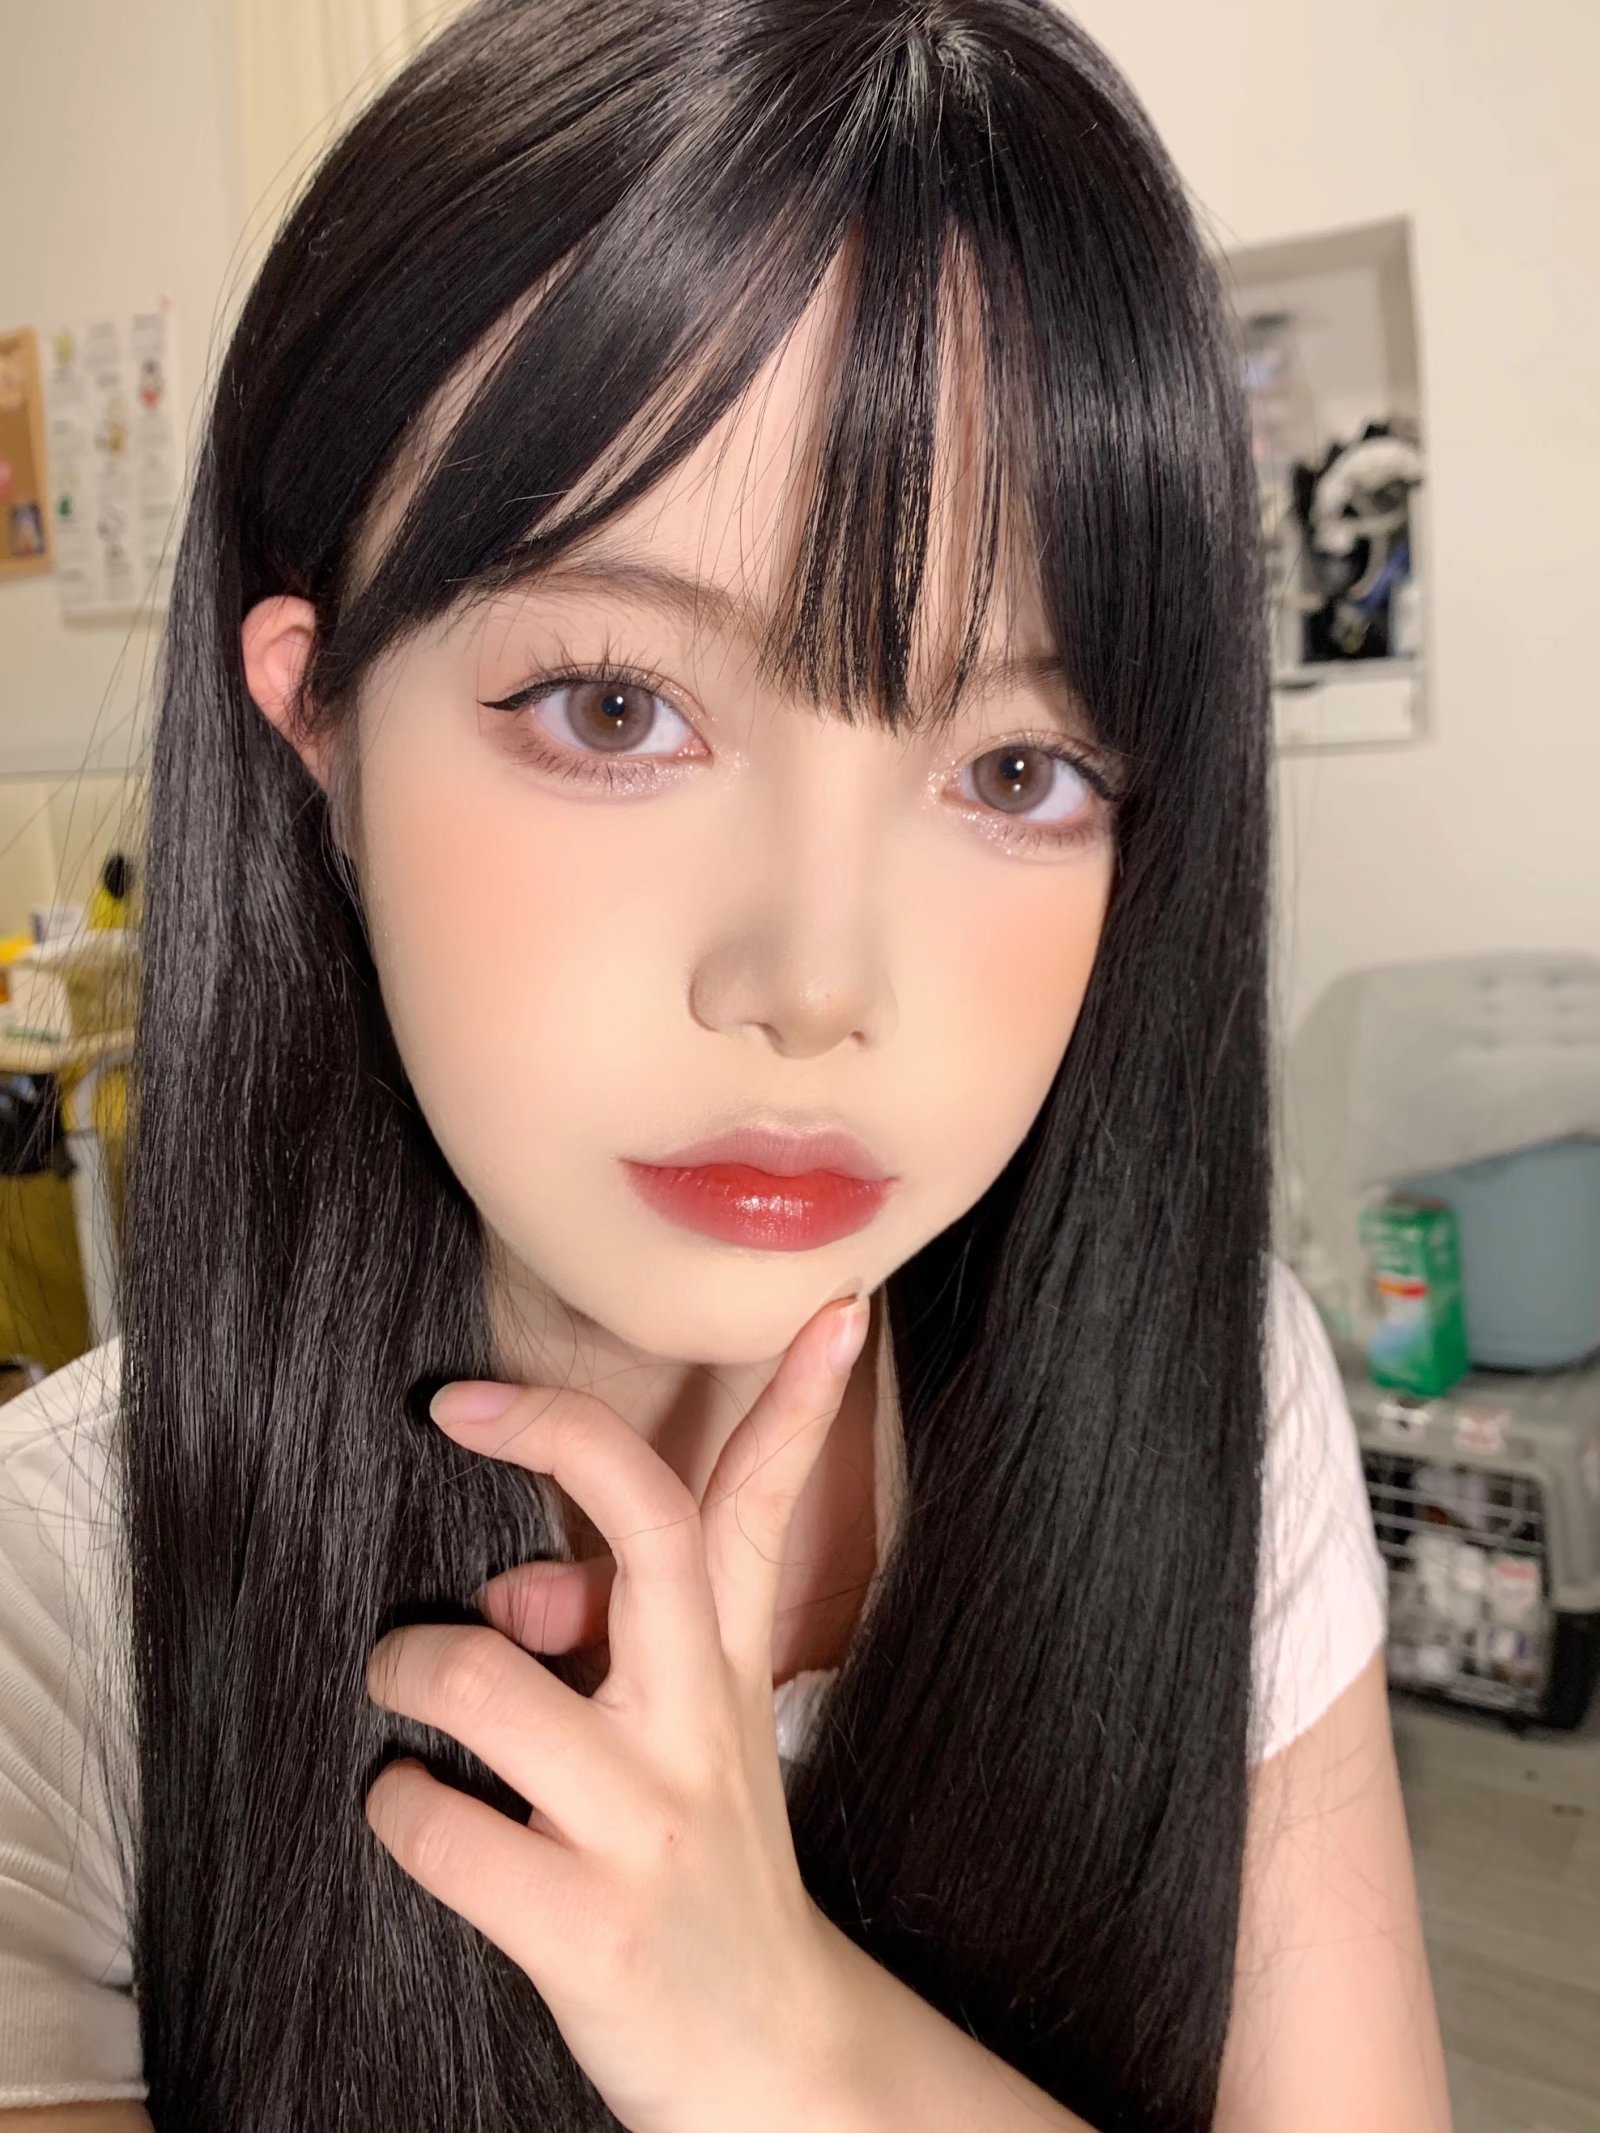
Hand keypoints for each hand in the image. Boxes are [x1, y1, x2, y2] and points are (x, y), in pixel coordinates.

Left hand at [363, 1285, 872, 2132]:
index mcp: (726, 1668)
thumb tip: (505, 1589)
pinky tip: (412, 1813)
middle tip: (457, 1405)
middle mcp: (696, 1724)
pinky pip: (438, 1827)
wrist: (772, 2063)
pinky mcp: (584, 1925)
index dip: (799, 1398)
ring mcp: (644, 1821)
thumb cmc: (704, 1870)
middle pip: (646, 1530)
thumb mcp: (689, 1739)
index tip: (826, 1309)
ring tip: (404, 1683)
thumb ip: (613, 1641)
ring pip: (487, 1679)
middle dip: (553, 1436)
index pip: (768, 1507)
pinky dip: (396, 1808)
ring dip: (413, 1664)